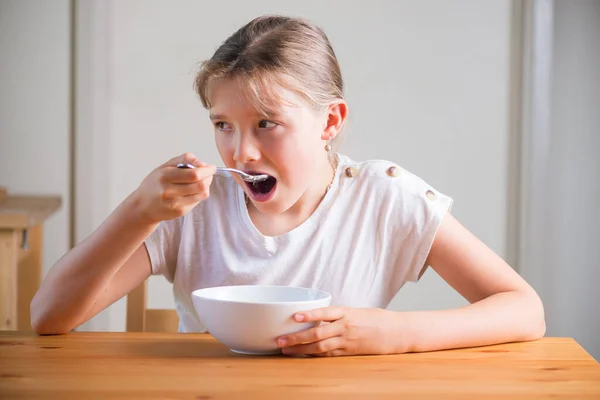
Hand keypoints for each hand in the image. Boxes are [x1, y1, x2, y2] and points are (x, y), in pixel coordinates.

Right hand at [133, 152, 215, 223]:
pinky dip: (200, 194)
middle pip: (200, 185)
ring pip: (202, 194)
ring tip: (202, 181)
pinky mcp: (179, 212)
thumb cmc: (155, 183)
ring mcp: (175, 204)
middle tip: (209, 174)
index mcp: (165, 176)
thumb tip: (203, 163)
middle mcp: (169, 191)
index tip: (211, 167)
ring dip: (206, 186)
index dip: (207, 170)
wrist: (142, 206)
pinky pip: (197, 201)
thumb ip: (183, 160)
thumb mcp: (164, 167)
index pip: (194, 174)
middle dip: (209, 177)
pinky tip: (193, 191)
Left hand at [277, 307, 402, 356]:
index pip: (325, 312)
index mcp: (347, 312)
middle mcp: (346, 326)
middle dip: (297, 337)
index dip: (309, 315)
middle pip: (317, 333)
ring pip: (320, 346)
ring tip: (286, 349)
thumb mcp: (357, 311)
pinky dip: (315, 355)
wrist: (399, 332)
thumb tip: (317, 316)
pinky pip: (330, 354)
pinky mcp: (351, 352)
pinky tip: (303, 355)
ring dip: (301, 348)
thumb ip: (338, 315)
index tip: (294, 316)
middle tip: (280, 339)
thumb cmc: (378, 319)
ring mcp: (348, 341)